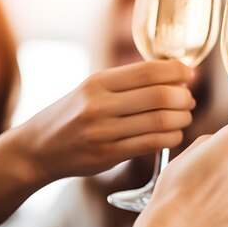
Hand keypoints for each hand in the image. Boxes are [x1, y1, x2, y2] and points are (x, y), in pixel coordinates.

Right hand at [15, 60, 194, 181]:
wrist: (38, 148)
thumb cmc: (74, 114)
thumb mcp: (92, 89)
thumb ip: (127, 82)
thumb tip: (174, 75)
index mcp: (98, 82)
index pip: (148, 71)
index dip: (176, 71)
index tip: (189, 74)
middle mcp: (99, 104)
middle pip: (159, 95)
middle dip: (183, 97)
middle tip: (189, 99)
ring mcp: (102, 131)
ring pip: (160, 120)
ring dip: (182, 118)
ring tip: (185, 116)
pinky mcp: (107, 155)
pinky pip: (151, 143)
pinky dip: (171, 137)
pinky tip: (174, 134)